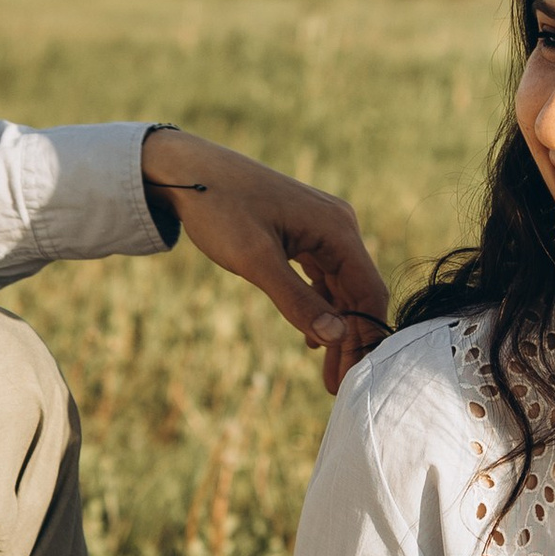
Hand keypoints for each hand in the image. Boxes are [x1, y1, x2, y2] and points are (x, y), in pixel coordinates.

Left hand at [141, 129, 388, 396]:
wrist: (186, 169)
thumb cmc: (219, 208)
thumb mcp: (255, 260)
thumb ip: (296, 301)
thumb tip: (334, 337)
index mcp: (337, 230)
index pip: (368, 293)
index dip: (365, 338)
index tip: (355, 378)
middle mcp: (338, 226)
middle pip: (357, 293)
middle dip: (350, 340)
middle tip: (337, 386)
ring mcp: (322, 228)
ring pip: (340, 288)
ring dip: (335, 328)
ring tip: (328, 372)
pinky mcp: (303, 232)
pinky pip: (322, 276)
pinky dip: (320, 306)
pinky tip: (312, 338)